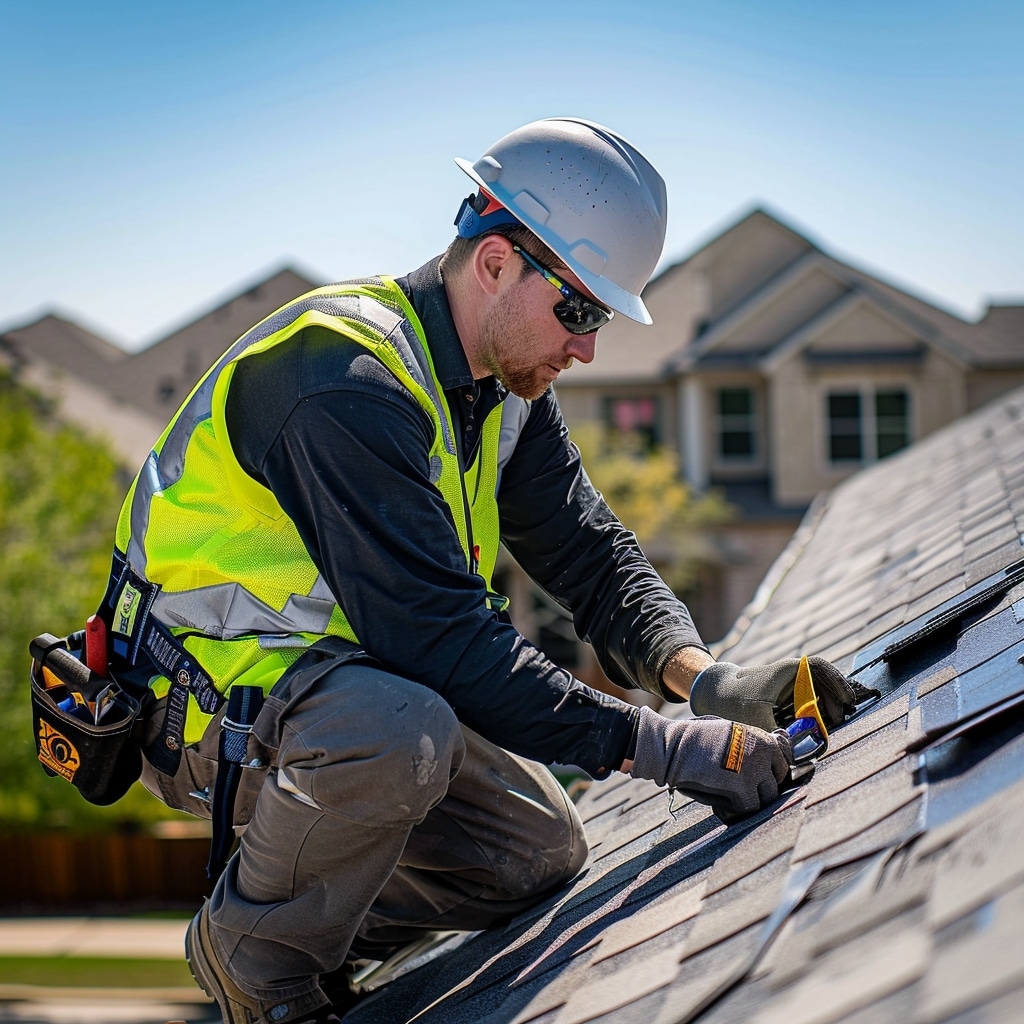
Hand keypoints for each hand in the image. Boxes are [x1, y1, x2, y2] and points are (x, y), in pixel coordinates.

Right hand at [630, 706, 792, 822]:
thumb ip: (751, 741)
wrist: (674, 747)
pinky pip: (749, 808)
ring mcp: (755, 771)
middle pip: (777, 781)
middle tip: (741, 791)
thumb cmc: (695, 738)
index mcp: (760, 737)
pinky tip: (721, 805)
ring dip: (749, 801)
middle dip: (761, 788)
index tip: (759, 778)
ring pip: (766, 798)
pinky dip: (736, 810)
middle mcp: (763, 752)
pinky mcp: (743, 788)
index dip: (771, 771)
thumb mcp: (728, 731)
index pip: (785, 759)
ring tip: (730, 799)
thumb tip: (780, 741)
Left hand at [689, 657, 879, 732]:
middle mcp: (789, 675)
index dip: (837, 681)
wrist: (713, 694)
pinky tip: (818, 727)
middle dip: (834, 699)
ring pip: (815, 692)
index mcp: (786, 671)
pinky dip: (814, 712)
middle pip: (822, 682)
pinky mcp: (783, 697)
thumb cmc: (733, 702)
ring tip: (831, 724)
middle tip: (840, 719)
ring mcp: (787, 686)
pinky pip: (805, 701)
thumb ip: (777, 740)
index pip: (819, 667)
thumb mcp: (755, 722)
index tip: (847, 699)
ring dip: (826, 707)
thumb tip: (795, 759)